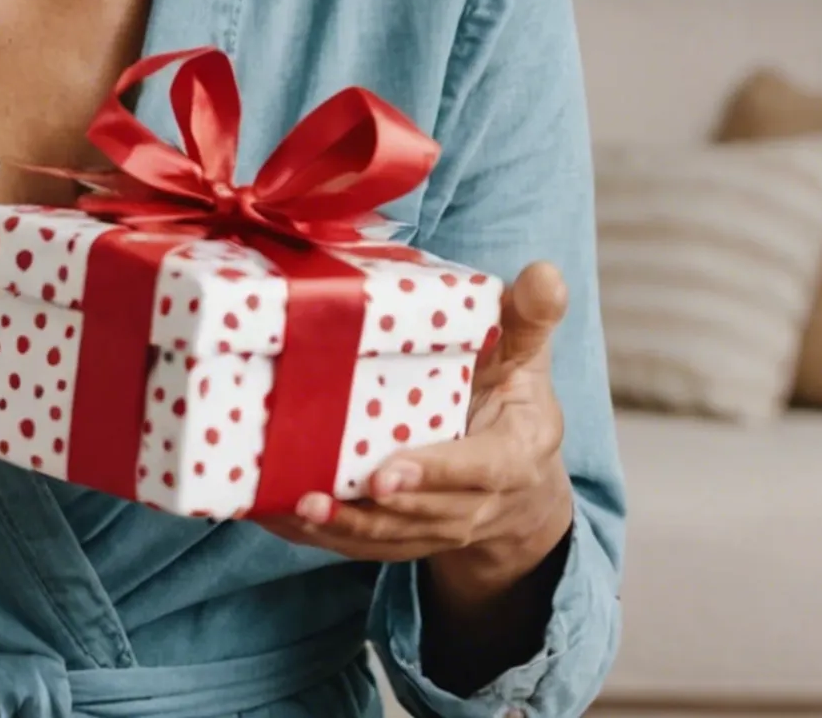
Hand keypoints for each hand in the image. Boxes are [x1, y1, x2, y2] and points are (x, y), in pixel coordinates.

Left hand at [256, 262, 574, 599]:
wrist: (520, 483)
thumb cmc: (512, 401)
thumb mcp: (526, 357)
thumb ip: (530, 319)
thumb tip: (544, 273)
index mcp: (514, 455)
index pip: (479, 470)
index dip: (435, 474)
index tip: (386, 473)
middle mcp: (480, 502)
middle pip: (425, 513)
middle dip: (370, 510)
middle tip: (314, 494)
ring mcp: (442, 527)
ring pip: (391, 538)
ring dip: (339, 530)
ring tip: (290, 507)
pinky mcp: (410, 539)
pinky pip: (367, 547)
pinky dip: (323, 539)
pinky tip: (277, 517)